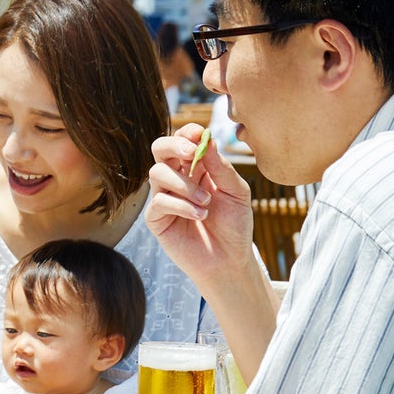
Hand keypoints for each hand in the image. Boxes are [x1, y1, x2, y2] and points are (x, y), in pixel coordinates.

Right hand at [143, 125, 254, 290]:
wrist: (229, 260)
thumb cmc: (235, 225)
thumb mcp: (237, 192)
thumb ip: (221, 168)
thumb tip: (208, 141)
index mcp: (197, 168)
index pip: (183, 140)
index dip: (187, 133)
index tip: (199, 134)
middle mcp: (177, 179)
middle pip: (159, 149)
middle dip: (173, 145)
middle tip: (190, 152)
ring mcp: (164, 197)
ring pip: (157, 173)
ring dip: (184, 184)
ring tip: (206, 202)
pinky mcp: (156, 219)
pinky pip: (158, 202)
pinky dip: (181, 205)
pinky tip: (200, 215)